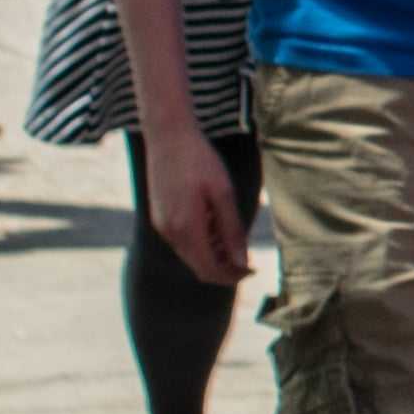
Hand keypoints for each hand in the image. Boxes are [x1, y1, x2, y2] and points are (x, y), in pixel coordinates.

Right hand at [141, 122, 247, 287]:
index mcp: (186, 228)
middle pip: (198, 267)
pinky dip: (202, 244)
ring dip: (214, 257)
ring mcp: (161, 225)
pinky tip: (218, 229)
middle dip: (225, 270)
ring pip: (190, 255)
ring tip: (237, 243)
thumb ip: (231, 231)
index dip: (232, 276)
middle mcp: (169, 232)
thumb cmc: (200, 161)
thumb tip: (241, 262)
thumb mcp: (224, 194)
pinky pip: (182, 242)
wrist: (168, 137)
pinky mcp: (159, 217)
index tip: (254, 271)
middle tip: (250, 264)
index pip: (209, 269)